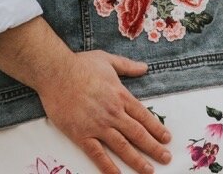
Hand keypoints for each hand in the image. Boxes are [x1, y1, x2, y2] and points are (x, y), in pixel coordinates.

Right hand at [37, 50, 172, 173]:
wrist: (55, 72)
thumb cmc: (80, 64)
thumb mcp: (107, 60)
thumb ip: (127, 66)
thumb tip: (144, 67)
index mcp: (120, 96)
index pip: (144, 116)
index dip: (157, 129)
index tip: (167, 138)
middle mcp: (113, 113)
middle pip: (138, 134)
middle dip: (154, 148)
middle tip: (166, 158)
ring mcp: (97, 125)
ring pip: (122, 147)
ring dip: (138, 160)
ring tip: (149, 170)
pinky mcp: (81, 135)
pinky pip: (97, 154)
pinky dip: (108, 167)